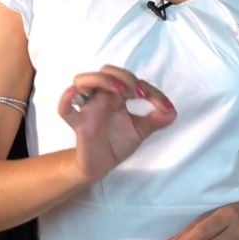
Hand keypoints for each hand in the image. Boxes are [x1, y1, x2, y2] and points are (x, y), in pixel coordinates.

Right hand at [58, 65, 175, 184]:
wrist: (100, 167)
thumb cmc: (116, 143)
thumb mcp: (140, 130)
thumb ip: (155, 120)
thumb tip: (173, 112)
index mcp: (116, 95)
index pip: (129, 80)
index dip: (148, 89)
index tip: (163, 106)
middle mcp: (100, 97)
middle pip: (105, 72)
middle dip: (123, 76)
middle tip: (139, 92)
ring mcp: (87, 109)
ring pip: (82, 81)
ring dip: (101, 80)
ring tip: (119, 90)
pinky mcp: (79, 125)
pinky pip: (65, 110)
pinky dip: (66, 99)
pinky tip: (74, 93)